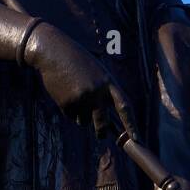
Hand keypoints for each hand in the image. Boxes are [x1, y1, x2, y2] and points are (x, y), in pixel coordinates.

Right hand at [23, 23, 137, 139]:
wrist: (53, 52)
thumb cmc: (76, 60)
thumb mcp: (96, 71)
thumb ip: (104, 90)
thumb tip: (107, 116)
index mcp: (108, 82)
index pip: (124, 106)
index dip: (131, 124)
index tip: (136, 138)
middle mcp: (97, 92)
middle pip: (103, 123)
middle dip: (102, 132)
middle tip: (101, 136)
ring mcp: (81, 98)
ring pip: (84, 121)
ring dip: (80, 115)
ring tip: (74, 96)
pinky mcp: (66, 103)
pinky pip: (71, 116)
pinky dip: (68, 110)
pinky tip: (64, 94)